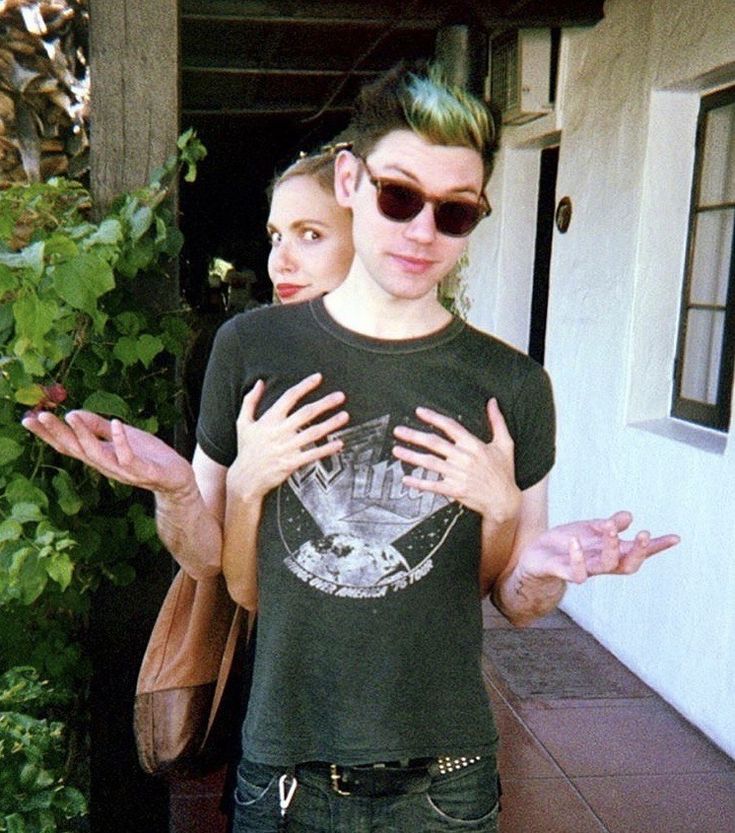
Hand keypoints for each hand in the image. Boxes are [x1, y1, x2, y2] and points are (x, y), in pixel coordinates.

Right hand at [22, 409, 192, 495]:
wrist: (178, 480)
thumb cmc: (148, 457)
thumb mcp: (122, 437)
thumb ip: (98, 427)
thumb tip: (72, 414)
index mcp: (99, 456)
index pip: (67, 445)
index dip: (47, 434)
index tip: (27, 418)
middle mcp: (107, 465)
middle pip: (76, 450)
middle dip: (57, 434)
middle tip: (39, 416)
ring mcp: (125, 470)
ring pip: (98, 455)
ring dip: (84, 435)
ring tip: (71, 416)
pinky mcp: (145, 472)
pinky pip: (129, 458)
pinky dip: (121, 441)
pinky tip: (115, 423)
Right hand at [227, 372, 348, 498]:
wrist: (245, 479)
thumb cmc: (246, 450)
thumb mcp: (243, 423)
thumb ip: (250, 401)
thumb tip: (260, 383)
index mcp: (269, 420)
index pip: (289, 397)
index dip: (304, 386)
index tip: (318, 378)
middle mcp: (279, 432)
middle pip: (306, 413)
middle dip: (325, 403)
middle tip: (340, 396)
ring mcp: (286, 448)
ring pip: (313, 433)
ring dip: (331, 424)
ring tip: (345, 416)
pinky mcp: (291, 463)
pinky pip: (313, 454)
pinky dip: (327, 449)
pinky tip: (339, 443)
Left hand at [391, 398, 520, 522]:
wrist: (505, 501)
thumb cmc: (504, 472)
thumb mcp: (505, 444)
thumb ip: (497, 421)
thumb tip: (493, 402)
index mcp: (474, 445)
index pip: (450, 427)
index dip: (434, 418)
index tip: (419, 412)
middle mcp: (464, 458)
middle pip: (435, 443)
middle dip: (414, 435)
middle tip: (398, 430)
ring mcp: (458, 475)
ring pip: (430, 463)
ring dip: (412, 456)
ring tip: (396, 450)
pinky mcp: (455, 490)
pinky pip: (433, 485)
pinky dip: (419, 483)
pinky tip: (406, 479)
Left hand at [519, 511, 679, 583]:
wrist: (535, 560)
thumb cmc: (565, 546)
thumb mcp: (589, 530)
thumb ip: (609, 526)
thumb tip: (628, 516)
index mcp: (609, 553)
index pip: (637, 552)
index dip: (656, 546)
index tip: (675, 538)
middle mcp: (599, 564)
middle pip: (627, 565)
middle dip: (638, 551)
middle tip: (643, 533)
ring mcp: (582, 569)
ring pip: (604, 566)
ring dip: (610, 547)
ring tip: (610, 529)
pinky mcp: (561, 571)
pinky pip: (574, 572)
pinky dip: (577, 557)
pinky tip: (577, 541)